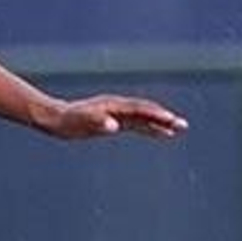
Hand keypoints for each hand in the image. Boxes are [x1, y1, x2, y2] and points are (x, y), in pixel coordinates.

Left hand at [37, 95, 186, 139]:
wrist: (57, 119)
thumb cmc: (69, 120)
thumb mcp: (82, 122)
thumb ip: (97, 122)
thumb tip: (113, 126)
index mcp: (113, 106)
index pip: (139, 109)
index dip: (155, 114)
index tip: (170, 120)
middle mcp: (119, 107)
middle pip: (146, 111)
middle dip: (165, 118)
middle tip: (183, 125)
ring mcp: (118, 113)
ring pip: (144, 118)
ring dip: (161, 123)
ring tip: (180, 129)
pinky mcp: (116, 121)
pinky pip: (138, 124)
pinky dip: (151, 128)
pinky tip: (162, 134)